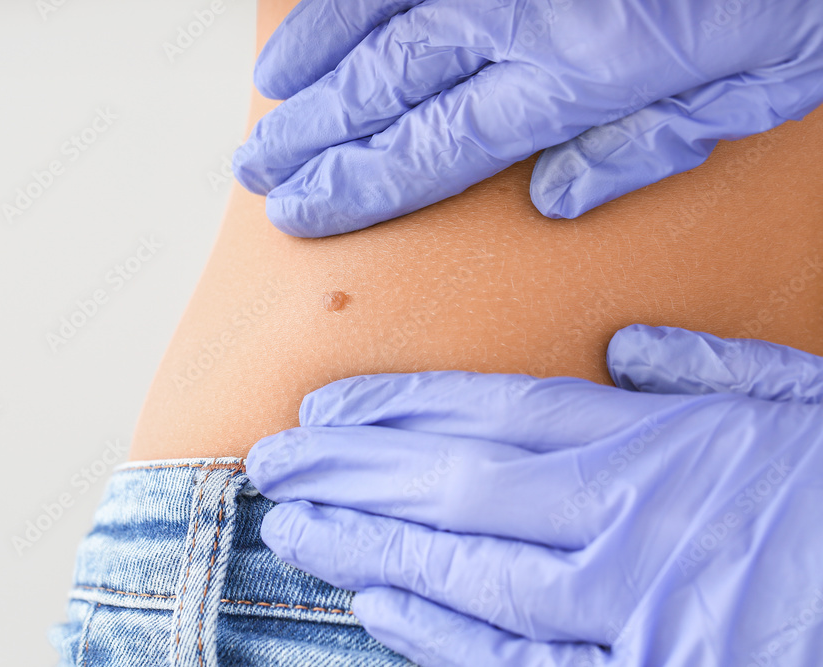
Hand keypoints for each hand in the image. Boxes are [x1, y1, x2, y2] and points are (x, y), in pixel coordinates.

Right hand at [234, 0, 822, 236]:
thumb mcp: (754, 84)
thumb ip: (645, 145)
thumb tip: (549, 203)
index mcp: (580, 76)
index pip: (432, 149)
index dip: (354, 185)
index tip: (295, 212)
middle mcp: (520, 16)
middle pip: (386, 90)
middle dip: (312, 138)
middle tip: (255, 172)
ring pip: (376, 19)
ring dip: (313, 65)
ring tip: (268, 105)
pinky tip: (303, 24)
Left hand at [246, 325, 822, 664]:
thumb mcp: (804, 412)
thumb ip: (709, 374)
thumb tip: (621, 347)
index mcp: (659, 448)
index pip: (495, 413)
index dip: (398, 408)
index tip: (325, 408)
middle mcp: (623, 524)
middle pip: (453, 485)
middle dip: (349, 471)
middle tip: (270, 462)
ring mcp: (620, 613)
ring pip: (462, 572)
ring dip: (364, 545)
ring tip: (291, 526)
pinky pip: (509, 659)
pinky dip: (433, 633)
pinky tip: (371, 603)